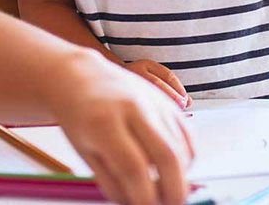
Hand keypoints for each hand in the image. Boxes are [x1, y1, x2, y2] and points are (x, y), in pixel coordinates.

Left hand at [46, 52, 194, 204]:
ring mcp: (155, 103)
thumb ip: (110, 180)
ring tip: (169, 192)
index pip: (133, 167)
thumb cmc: (80, 116)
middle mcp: (135, 108)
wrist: (84, 77)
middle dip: (174, 191)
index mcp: (105, 122)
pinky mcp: (168, 102)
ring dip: (181, 177)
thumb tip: (135, 202)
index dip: (144, 196)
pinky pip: (187, 136)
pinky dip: (187, 159)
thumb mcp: (85, 152)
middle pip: (167, 155)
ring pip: (181, 147)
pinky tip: (174, 170)